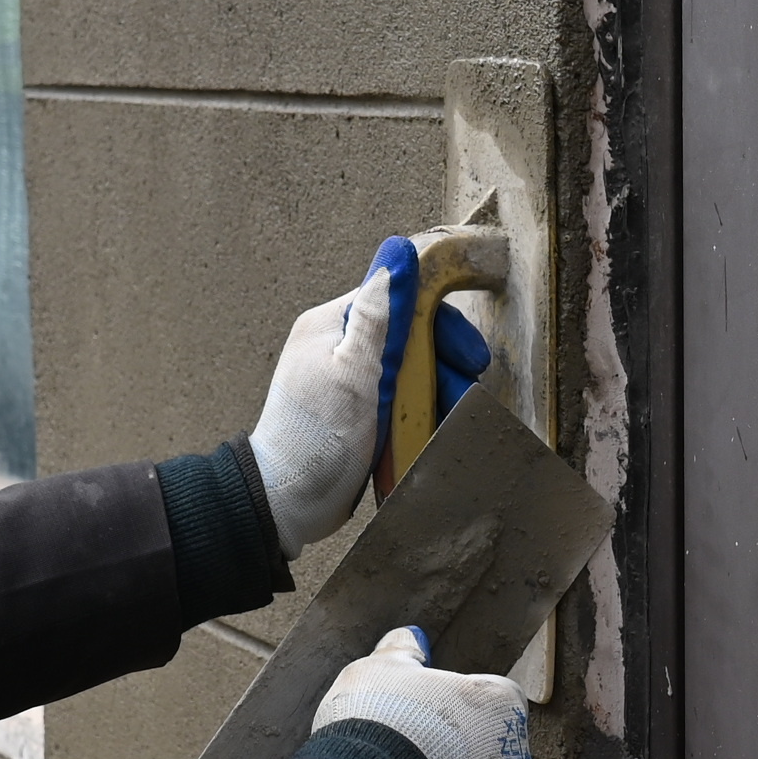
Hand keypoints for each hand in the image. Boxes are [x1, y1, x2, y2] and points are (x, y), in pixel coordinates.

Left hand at [248, 241, 500, 552]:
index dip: (439, 325)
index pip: (398, 302)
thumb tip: (396, 257)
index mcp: (330, 325)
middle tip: (464, 393)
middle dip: (440, 366)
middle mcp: (338, 347)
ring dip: (432, 396)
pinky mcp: (356, 413)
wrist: (288, 501)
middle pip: (408, 340)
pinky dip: (416, 416)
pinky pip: (398, 403)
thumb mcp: (353, 371)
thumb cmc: (317, 437)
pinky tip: (428, 433)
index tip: (469, 355)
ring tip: (447, 421)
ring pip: (408, 374)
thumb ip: (378, 317)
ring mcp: (347, 381)